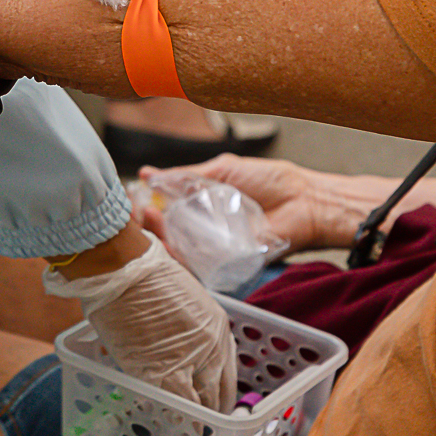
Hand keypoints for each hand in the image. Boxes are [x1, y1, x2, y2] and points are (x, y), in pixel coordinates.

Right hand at [45, 232, 236, 410]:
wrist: (121, 268)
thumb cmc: (143, 275)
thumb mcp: (182, 300)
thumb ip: (187, 328)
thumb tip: (177, 345)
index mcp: (217, 326)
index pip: (227, 372)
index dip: (221, 393)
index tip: (216, 404)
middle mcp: (210, 346)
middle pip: (218, 392)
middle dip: (213, 411)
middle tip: (206, 426)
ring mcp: (187, 360)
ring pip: (199, 403)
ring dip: (195, 420)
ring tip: (191, 434)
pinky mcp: (159, 370)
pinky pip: (174, 404)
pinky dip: (173, 416)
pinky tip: (170, 424)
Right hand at [141, 155, 435, 252]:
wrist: (306, 201)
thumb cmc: (272, 181)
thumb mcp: (223, 170)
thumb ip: (187, 176)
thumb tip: (149, 174)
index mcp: (202, 203)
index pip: (165, 207)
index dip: (145, 205)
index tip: (129, 198)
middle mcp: (204, 227)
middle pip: (165, 231)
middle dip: (145, 224)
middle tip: (133, 214)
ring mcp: (214, 246)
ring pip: (176, 249)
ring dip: (157, 238)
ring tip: (146, 222)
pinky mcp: (226, 263)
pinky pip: (198, 265)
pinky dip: (179, 257)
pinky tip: (165, 244)